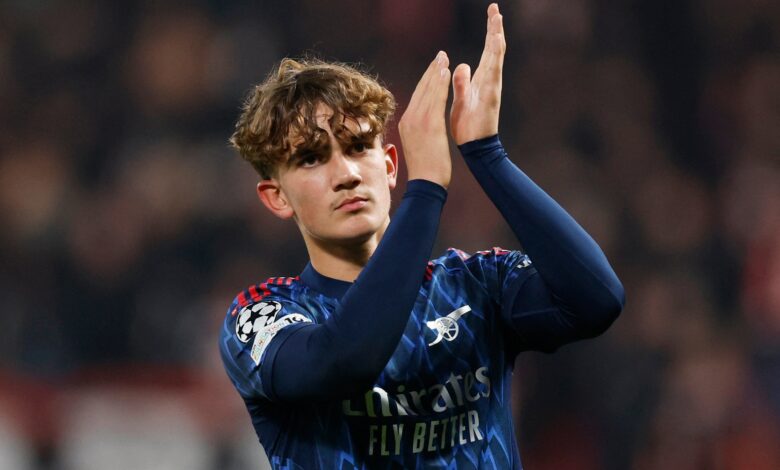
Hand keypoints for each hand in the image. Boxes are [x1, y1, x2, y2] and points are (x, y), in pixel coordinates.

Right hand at [398, 51, 451, 188]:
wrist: (426, 183)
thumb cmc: (426, 170)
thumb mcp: (418, 145)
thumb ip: (419, 131)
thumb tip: (422, 126)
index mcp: (406, 123)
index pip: (417, 96)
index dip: (426, 80)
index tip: (435, 67)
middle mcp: (409, 118)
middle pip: (420, 89)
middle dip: (431, 71)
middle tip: (440, 56)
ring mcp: (417, 121)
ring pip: (427, 90)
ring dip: (436, 72)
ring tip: (444, 58)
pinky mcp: (428, 124)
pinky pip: (434, 99)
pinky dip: (439, 84)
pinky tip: (445, 72)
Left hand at [450, 3, 505, 144]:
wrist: (475, 148)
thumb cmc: (468, 127)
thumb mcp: (461, 99)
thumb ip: (462, 82)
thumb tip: (461, 65)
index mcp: (481, 81)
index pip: (486, 52)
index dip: (489, 34)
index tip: (491, 13)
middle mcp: (489, 81)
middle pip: (493, 50)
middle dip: (494, 29)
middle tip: (494, 8)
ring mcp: (492, 87)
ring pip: (495, 57)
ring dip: (496, 36)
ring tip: (497, 17)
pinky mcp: (492, 95)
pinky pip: (494, 71)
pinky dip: (496, 55)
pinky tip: (497, 40)